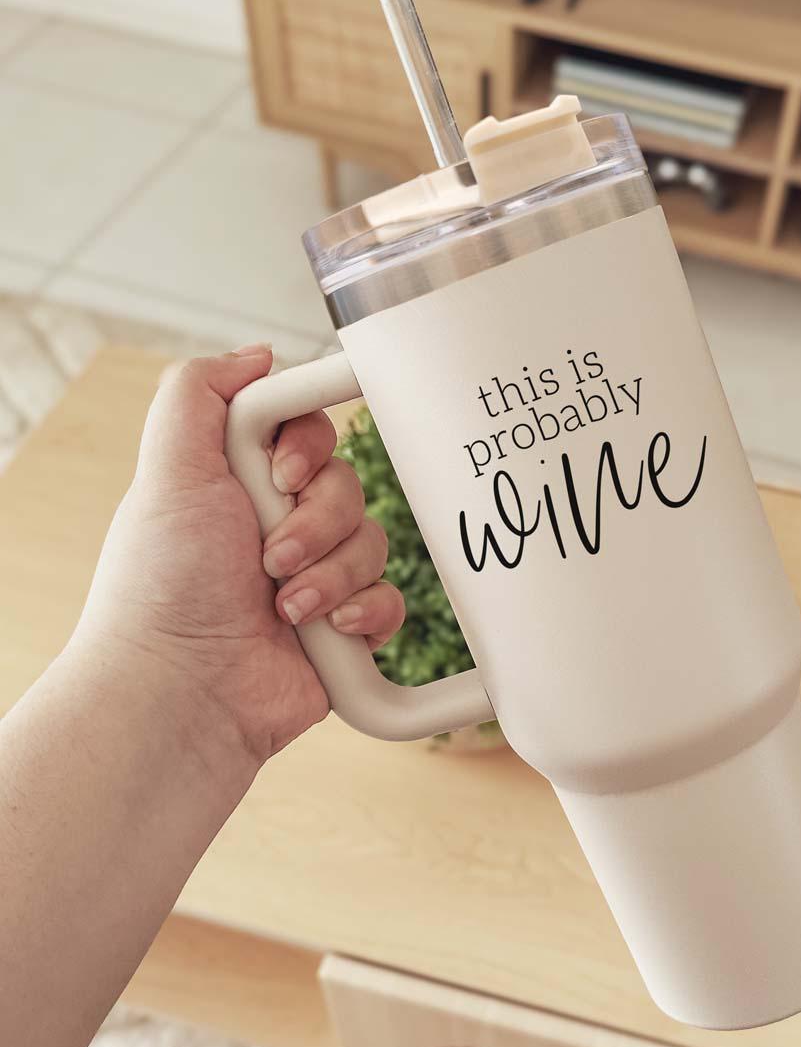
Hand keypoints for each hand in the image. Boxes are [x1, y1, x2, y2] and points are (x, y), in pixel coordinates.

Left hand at [72, 346, 404, 776]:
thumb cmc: (162, 587)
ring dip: (331, 573)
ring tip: (286, 607)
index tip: (282, 474)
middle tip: (270, 557)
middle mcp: (283, 524)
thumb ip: (200, 395)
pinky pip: (391, 598)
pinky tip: (330, 630)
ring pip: (375, 541)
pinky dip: (363, 612)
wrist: (181, 692)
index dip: (311, 446)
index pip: (311, 432)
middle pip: (350, 484)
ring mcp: (317, 576)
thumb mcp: (168, 472)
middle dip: (317, 522)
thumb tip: (258, 355)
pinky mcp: (345, 626)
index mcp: (244, 483)